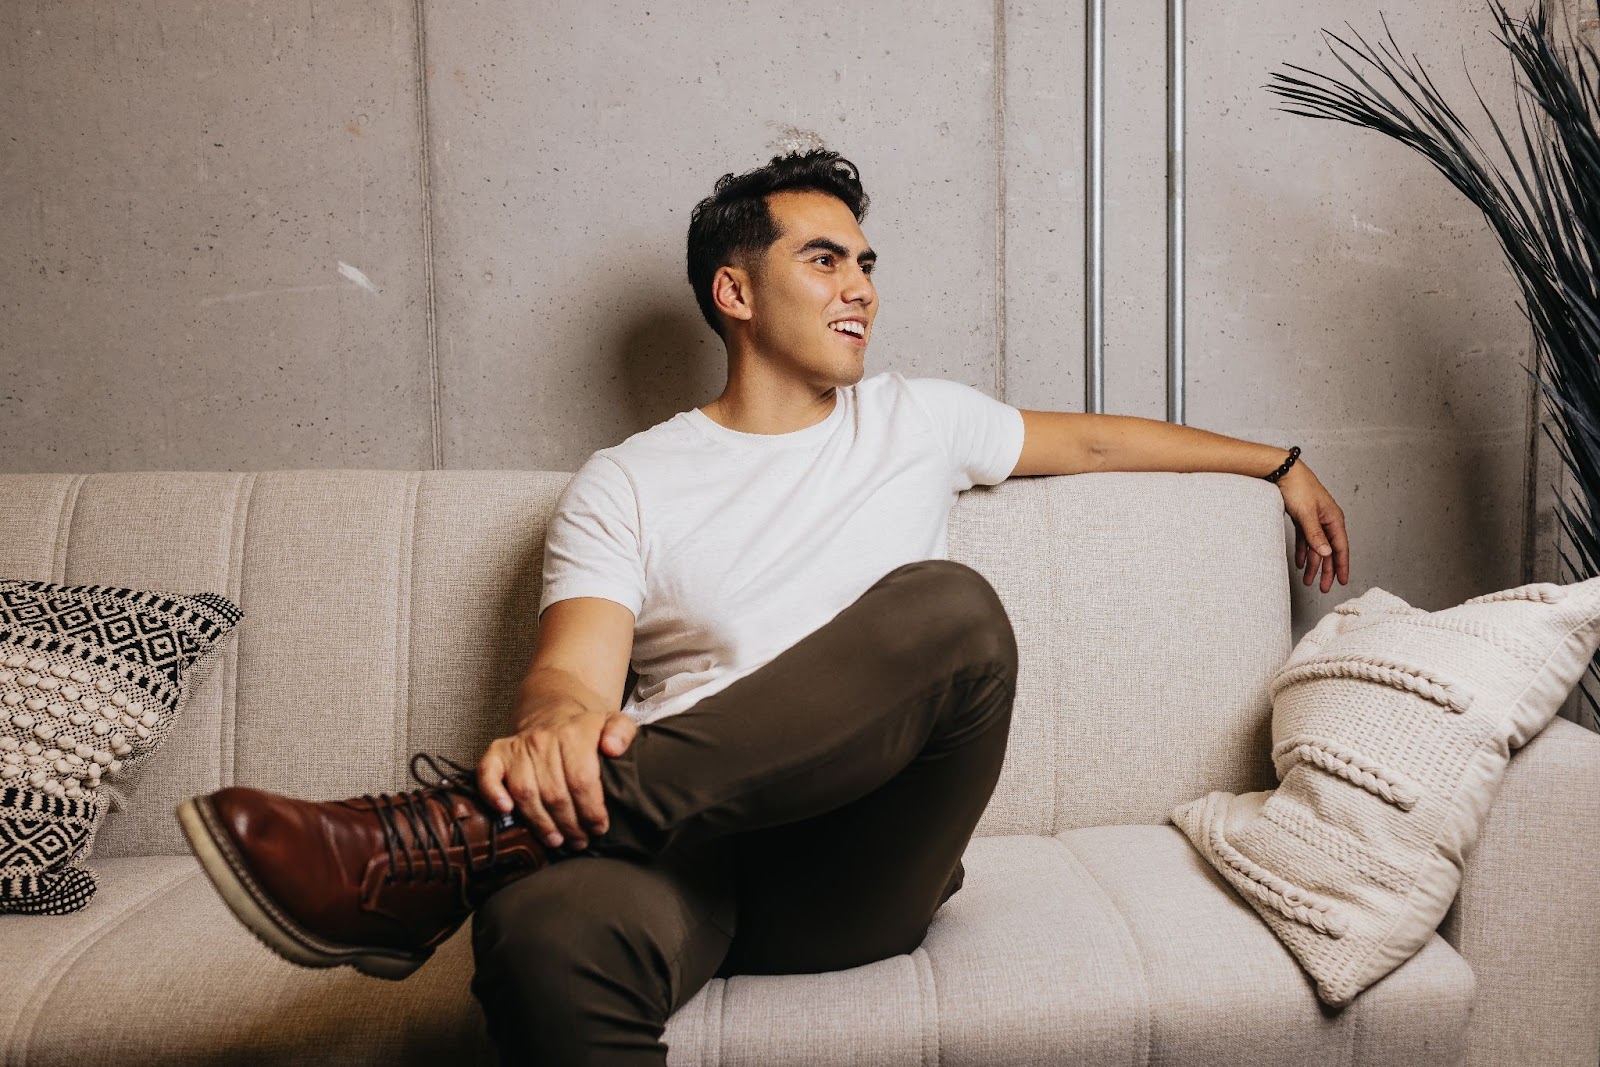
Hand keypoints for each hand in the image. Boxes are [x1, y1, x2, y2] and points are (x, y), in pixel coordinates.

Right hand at [475, 706, 638, 849]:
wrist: (556, 712)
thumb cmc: (588, 729)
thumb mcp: (615, 722)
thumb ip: (622, 732)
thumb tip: (612, 748)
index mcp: (574, 733)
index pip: (582, 780)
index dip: (591, 810)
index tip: (599, 827)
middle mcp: (543, 739)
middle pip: (555, 793)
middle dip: (570, 824)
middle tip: (580, 840)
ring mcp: (518, 746)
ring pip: (526, 792)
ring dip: (541, 822)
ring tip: (556, 839)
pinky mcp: (498, 752)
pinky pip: (488, 774)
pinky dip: (493, 793)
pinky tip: (506, 810)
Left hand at [1278, 462, 1349, 592]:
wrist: (1283, 470)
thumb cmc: (1297, 487)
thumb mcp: (1306, 514)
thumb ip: (1315, 535)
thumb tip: (1326, 554)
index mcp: (1333, 519)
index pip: (1340, 547)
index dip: (1342, 566)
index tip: (1342, 582)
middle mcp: (1327, 520)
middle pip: (1329, 550)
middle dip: (1327, 570)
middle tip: (1324, 588)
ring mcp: (1315, 519)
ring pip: (1316, 547)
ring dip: (1312, 564)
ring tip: (1308, 580)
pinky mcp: (1303, 518)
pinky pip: (1305, 540)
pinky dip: (1303, 552)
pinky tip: (1299, 563)